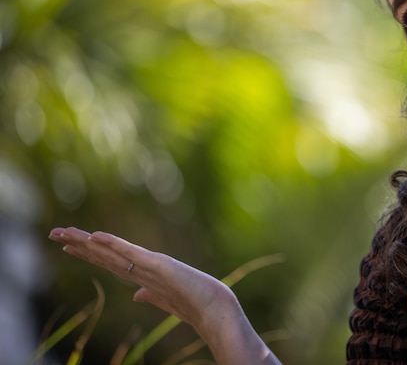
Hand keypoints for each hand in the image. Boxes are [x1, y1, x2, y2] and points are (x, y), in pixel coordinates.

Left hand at [49, 227, 279, 363]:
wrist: (216, 310)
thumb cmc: (196, 304)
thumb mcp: (165, 302)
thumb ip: (150, 295)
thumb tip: (136, 295)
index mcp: (143, 274)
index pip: (107, 261)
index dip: (86, 252)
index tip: (66, 244)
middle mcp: (143, 265)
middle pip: (103, 252)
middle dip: (78, 242)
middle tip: (53, 232)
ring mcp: (151, 263)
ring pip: (111, 250)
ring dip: (86, 241)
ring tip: (63, 233)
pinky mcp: (160, 265)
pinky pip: (131, 253)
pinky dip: (113, 244)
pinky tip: (96, 237)